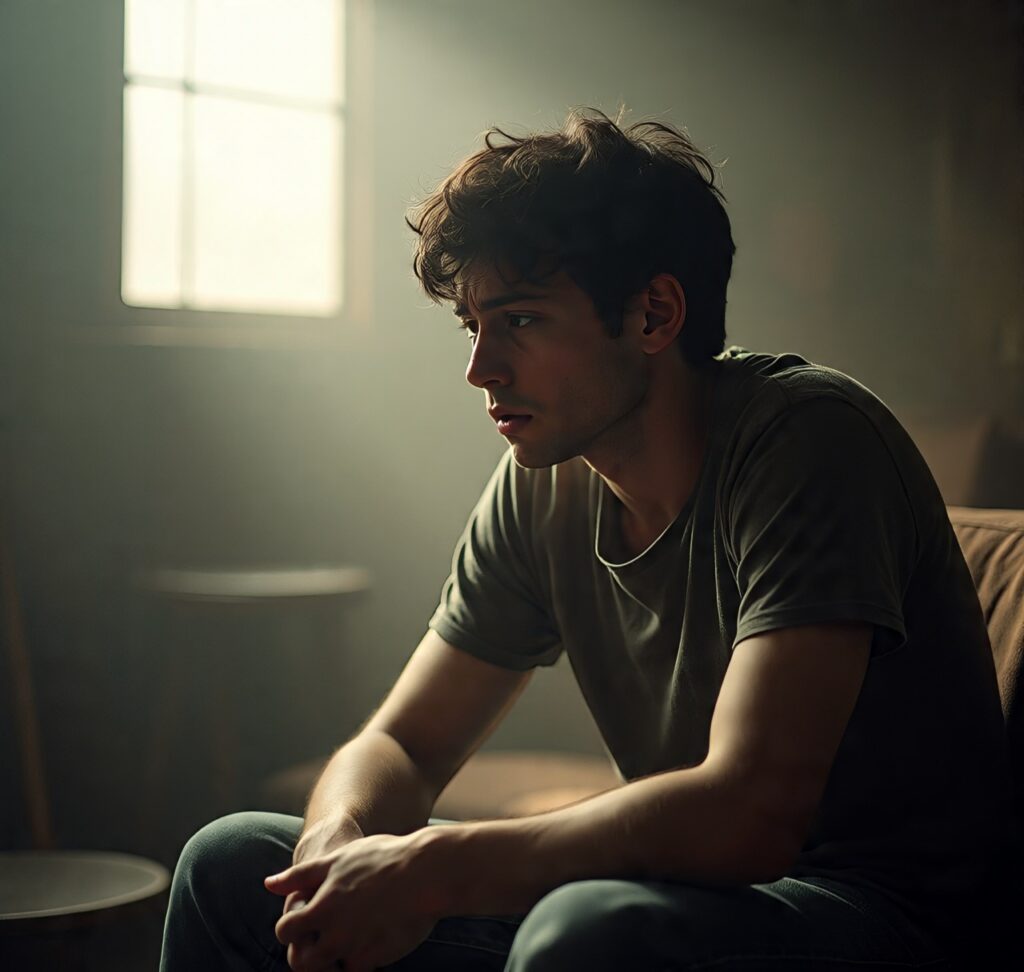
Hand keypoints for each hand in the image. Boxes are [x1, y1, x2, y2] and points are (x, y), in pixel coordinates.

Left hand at [265, 830, 440, 971]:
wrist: (426, 873)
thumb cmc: (382, 860)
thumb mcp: (337, 860)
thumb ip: (300, 876)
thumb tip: (268, 885)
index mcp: (321, 906)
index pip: (285, 931)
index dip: (292, 927)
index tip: (307, 919)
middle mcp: (333, 932)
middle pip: (302, 961)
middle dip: (309, 953)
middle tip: (325, 939)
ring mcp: (353, 948)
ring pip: (328, 970)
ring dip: (333, 962)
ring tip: (348, 943)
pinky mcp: (374, 960)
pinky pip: (357, 971)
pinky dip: (360, 963)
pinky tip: (371, 946)